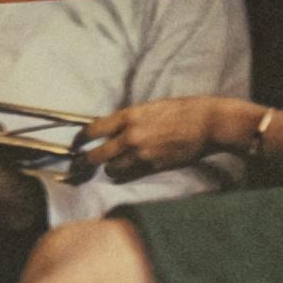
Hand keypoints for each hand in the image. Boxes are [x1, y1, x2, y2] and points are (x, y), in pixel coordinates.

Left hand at [78, 95, 258, 179]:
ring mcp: (141, 153)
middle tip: (80, 165)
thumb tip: (110, 128)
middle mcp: (130, 135)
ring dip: (109, 169)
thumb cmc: (182, 110)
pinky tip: (127, 171)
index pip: (92, 130)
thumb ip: (129, 119)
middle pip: (95, 156)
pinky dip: (125, 174)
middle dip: (85, 162)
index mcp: (128, 116)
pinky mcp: (152, 166)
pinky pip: (129, 175)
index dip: (79, 140)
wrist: (207, 123)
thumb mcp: (150, 107)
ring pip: (111, 170)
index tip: (75, 145)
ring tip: (113, 166)